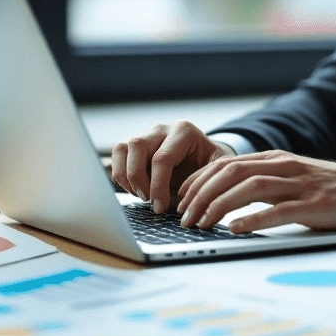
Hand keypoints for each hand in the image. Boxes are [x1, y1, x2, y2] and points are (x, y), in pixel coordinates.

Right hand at [110, 120, 234, 213]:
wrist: (206, 157)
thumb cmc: (211, 165)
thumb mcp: (217, 170)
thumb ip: (205, 181)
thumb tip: (186, 203)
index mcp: (184, 131)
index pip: (162, 158)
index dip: (157, 186)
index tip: (160, 207)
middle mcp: (163, 129)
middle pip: (137, 146)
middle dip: (139, 179)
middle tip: (148, 200)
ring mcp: (147, 135)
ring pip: (122, 148)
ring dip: (126, 176)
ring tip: (140, 195)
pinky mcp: (135, 146)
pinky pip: (118, 154)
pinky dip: (120, 174)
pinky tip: (135, 189)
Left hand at [176, 150, 335, 233]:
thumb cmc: (333, 190)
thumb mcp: (294, 179)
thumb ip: (266, 183)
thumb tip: (227, 199)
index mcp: (277, 159)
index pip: (226, 163)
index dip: (199, 180)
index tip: (181, 199)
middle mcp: (285, 166)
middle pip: (231, 172)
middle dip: (201, 194)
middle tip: (183, 217)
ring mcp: (300, 184)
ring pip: (249, 187)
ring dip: (218, 206)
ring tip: (201, 223)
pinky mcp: (315, 205)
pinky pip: (278, 210)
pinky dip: (252, 219)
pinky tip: (235, 228)